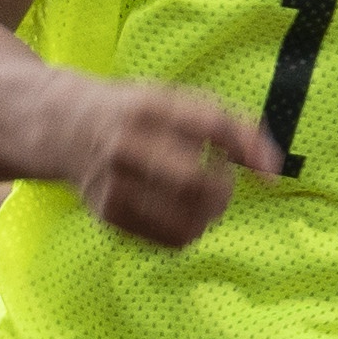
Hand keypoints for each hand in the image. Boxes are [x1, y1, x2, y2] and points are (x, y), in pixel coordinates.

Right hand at [54, 72, 279, 250]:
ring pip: (185, 219)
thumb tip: (273, 173)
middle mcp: (127, 144)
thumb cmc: (137, 114)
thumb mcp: (176, 99)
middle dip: (224, 191)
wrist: (64, 127)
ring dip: (210, 216)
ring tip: (203, 201)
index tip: (268, 174)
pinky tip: (181, 212)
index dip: (249, 150)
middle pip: (197, 182)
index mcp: (150, 106)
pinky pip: (167, 238)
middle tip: (222, 186)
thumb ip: (231, 125)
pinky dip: (188, 230)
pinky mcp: (107, 213)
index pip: (212, 125)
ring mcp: (113, 182)